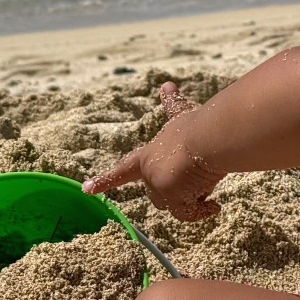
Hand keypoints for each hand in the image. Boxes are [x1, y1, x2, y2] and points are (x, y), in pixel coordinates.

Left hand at [84, 82, 222, 220]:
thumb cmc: (197, 125)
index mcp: (149, 153)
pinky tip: (213, 205)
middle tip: (197, 174)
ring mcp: (157, 185)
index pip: (124, 168)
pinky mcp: (170, 197)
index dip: (106, 179)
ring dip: (193, 196)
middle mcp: (148, 170)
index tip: (86, 189)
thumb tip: (166, 85)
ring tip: (205, 178)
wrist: (207, 137)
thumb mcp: (182, 115)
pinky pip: (186, 214)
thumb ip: (173, 105)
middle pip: (158, 192)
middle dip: (179, 189)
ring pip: (175, 204)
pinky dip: (200, 211)